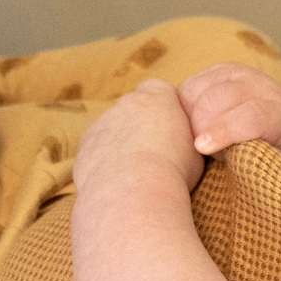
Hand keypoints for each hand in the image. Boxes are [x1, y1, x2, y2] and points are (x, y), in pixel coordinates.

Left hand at [73, 78, 203, 194]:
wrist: (135, 191)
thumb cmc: (174, 172)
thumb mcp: (194, 149)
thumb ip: (183, 135)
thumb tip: (181, 140)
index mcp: (157, 98)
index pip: (158, 88)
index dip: (162, 105)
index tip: (168, 125)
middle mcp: (126, 103)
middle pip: (132, 107)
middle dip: (139, 125)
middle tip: (153, 154)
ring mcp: (102, 122)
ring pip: (112, 129)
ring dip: (120, 144)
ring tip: (135, 172)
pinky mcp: (85, 144)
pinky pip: (96, 148)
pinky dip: (104, 160)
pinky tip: (118, 180)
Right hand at [177, 63, 280, 166]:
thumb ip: (265, 165)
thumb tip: (239, 165)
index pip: (253, 115)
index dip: (224, 130)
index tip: (201, 148)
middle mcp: (262, 86)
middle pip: (217, 97)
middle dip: (199, 126)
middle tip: (203, 152)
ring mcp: (240, 74)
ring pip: (196, 89)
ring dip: (189, 117)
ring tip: (202, 138)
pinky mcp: (220, 70)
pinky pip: (189, 85)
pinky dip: (184, 107)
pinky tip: (194, 124)